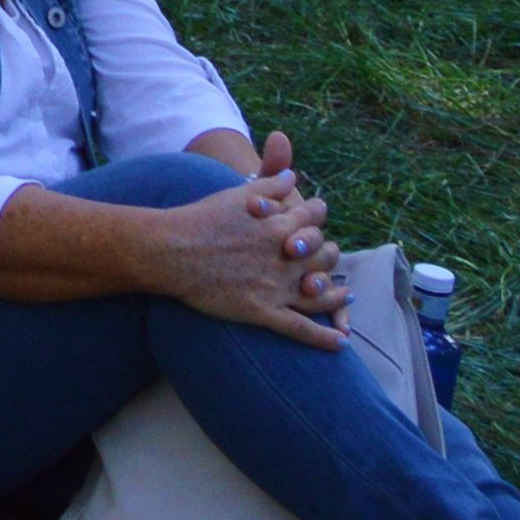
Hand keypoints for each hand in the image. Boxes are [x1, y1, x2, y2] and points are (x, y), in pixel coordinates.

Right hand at [145, 146, 347, 342]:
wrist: (172, 250)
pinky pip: (301, 328)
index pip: (315, 217)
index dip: (318, 215)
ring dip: (335, 295)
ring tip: (346, 296)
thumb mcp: (239, 193)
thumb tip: (293, 175)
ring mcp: (276, 287)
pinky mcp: (263, 312)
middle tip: (330, 255)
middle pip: (324, 255)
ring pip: (319, 293)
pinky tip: (340, 343)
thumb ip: (270, 182)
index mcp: (282, 225)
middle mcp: (286, 257)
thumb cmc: (202, 218)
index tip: (318, 215)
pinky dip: (323, 338)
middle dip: (330, 254)